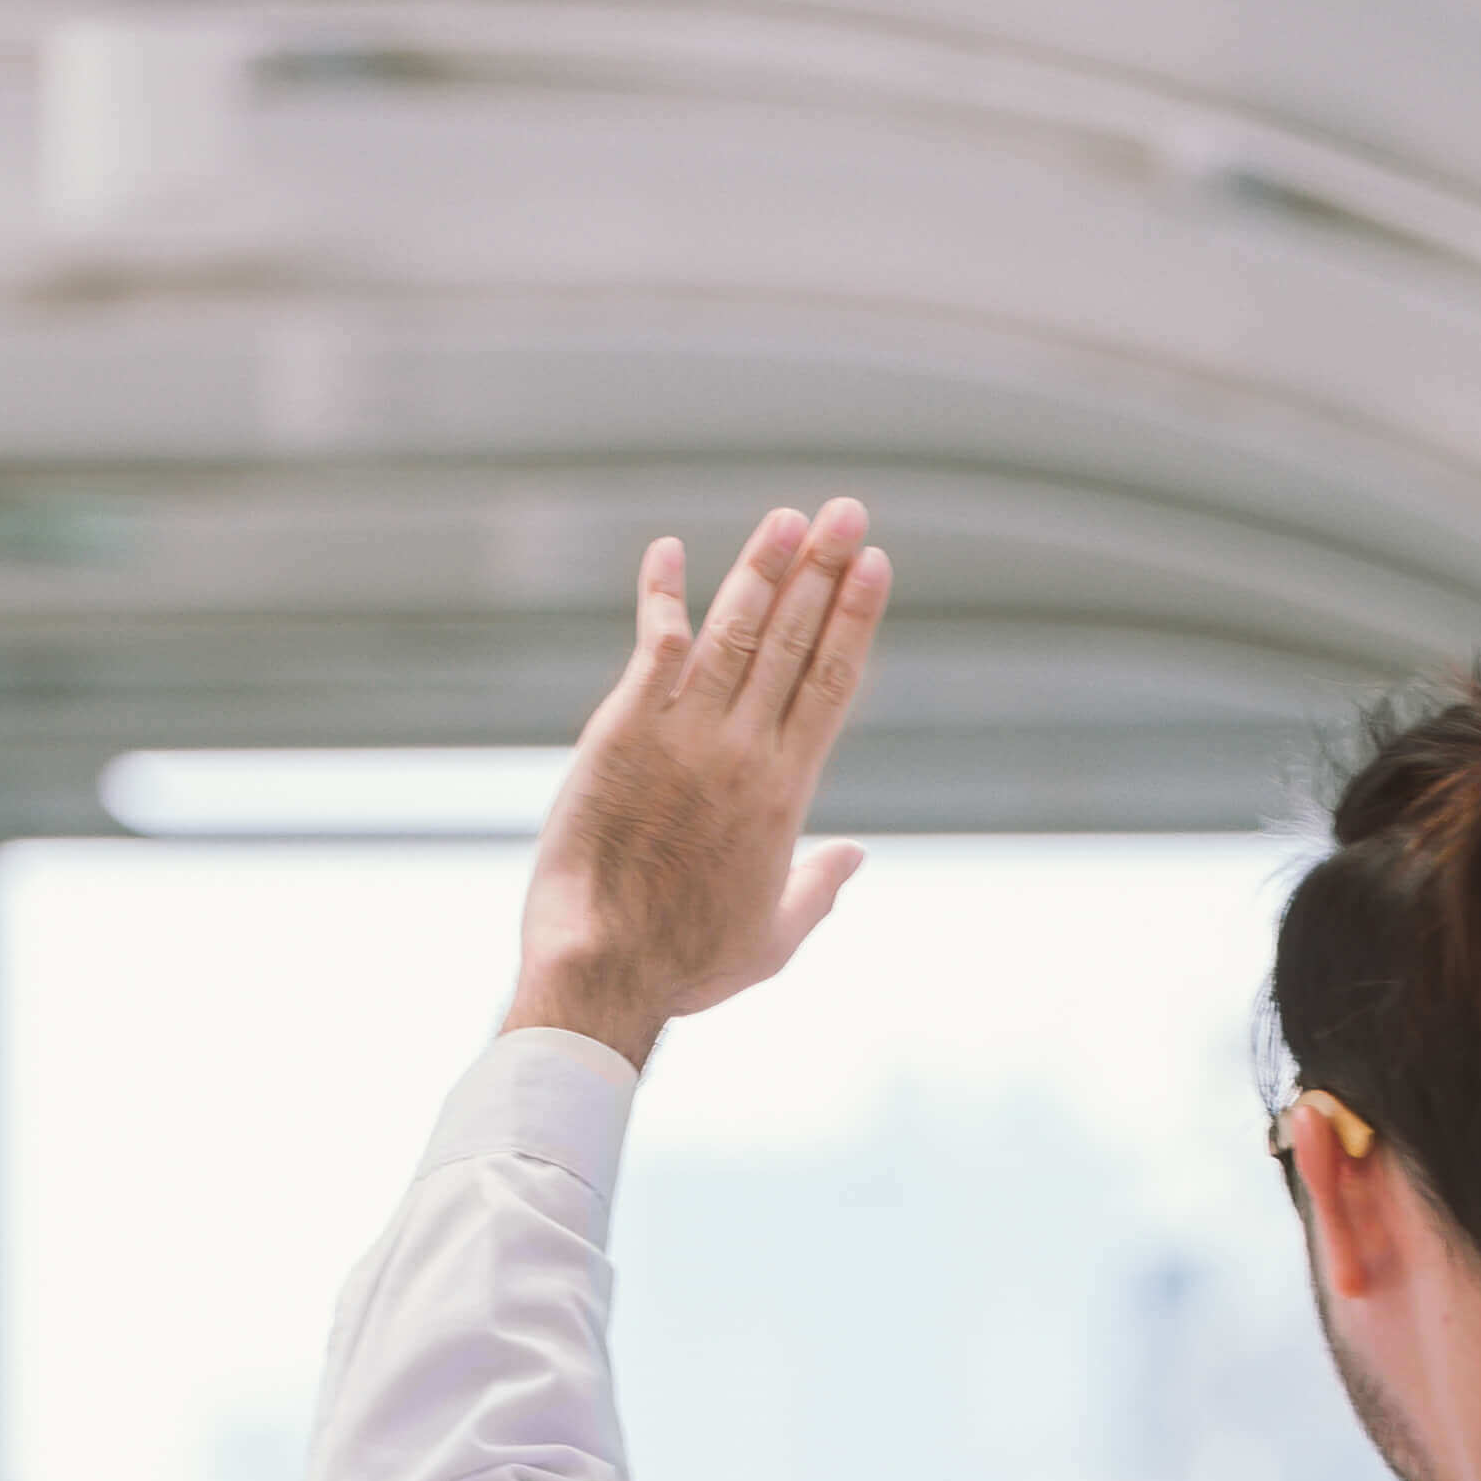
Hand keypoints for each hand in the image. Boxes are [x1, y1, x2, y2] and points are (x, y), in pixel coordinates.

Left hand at [509, 498, 892, 1064]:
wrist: (604, 968)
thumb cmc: (686, 965)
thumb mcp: (774, 940)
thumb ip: (819, 889)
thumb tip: (855, 856)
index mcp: (787, 793)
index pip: (834, 684)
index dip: (857, 617)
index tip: (876, 566)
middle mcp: (743, 751)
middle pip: (795, 641)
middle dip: (824, 570)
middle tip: (848, 512)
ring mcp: (682, 736)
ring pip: (734, 632)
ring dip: (762, 568)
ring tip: (788, 517)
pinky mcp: (622, 733)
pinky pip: (650, 647)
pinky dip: (661, 595)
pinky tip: (669, 550)